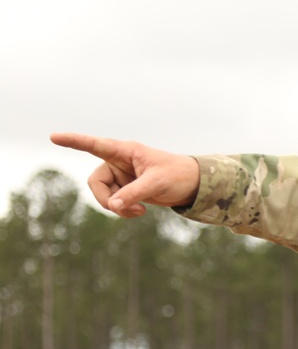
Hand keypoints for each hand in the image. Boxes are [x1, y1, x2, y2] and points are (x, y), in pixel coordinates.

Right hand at [50, 133, 200, 217]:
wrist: (193, 185)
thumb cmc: (178, 175)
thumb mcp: (156, 183)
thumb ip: (133, 193)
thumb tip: (113, 206)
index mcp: (126, 151)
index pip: (95, 145)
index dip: (74, 141)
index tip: (54, 136)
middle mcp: (119, 162)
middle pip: (96, 182)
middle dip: (107, 199)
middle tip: (125, 208)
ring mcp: (121, 176)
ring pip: (104, 195)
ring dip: (117, 207)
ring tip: (139, 211)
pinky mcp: (126, 189)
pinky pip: (114, 202)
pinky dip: (123, 210)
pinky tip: (140, 212)